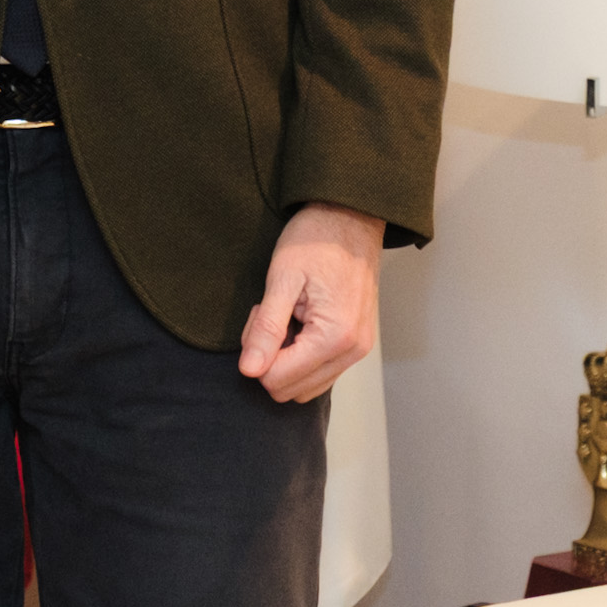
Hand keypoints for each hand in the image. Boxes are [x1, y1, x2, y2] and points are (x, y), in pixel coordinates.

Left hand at [238, 202, 382, 403]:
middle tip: (272, 313)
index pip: (278, 380)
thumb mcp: (282, 280)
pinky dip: (301, 353)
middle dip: (270, 357)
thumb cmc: (316, 240)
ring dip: (285, 357)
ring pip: (305, 384)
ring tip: (287, 313)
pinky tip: (299, 318)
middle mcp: (352, 352)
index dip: (256, 353)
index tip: (262, 315)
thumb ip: (266, 329)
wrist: (350, 217)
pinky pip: (320, 370)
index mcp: (334, 338)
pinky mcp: (356, 344)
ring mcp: (357, 350)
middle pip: (291, 389)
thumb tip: (249, 371)